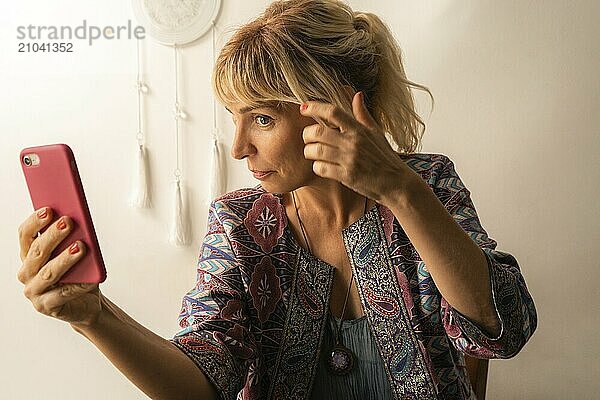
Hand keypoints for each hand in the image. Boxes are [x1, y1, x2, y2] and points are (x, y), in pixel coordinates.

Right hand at [17, 207, 101, 328]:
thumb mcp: (75, 253)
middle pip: (37, 252)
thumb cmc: (79, 274)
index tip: (49, 209)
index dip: (35, 222)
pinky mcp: (46, 306)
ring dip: (65, 258)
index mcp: (29, 256)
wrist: (86, 303)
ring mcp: (34, 292)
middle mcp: (27, 273)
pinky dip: (78, 285)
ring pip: (48, 272)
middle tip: (68, 222)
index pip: (25, 235)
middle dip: (52, 235)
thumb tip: (78, 219)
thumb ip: (72, 238)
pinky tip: (89, 279)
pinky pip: (63, 293)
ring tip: (81, 247)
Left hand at [299, 92, 415, 202]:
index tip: (303, 107)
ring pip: (315, 151)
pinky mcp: (347, 176)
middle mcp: (353, 142)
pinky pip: (320, 168)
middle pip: (317, 131)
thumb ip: (363, 115)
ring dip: (309, 152)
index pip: (333, 111)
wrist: (397, 183)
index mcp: (359, 129)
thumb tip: (357, 95)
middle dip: (307, 134)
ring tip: (313, 153)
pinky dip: (317, 167)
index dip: (315, 107)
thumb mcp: (377, 133)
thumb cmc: (386, 158)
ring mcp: (349, 159)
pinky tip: (322, 167)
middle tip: (308, 138)